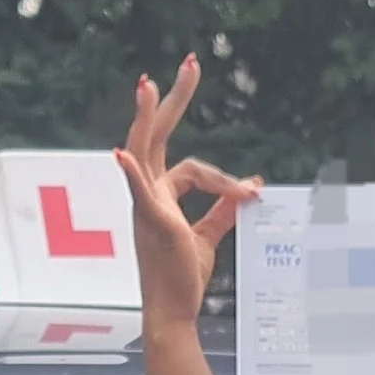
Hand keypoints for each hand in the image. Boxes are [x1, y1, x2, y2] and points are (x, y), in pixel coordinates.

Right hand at [115, 57, 260, 327]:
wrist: (173, 311)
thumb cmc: (183, 278)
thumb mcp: (207, 238)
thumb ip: (224, 210)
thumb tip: (251, 187)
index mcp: (161, 198)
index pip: (193, 170)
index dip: (225, 179)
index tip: (253, 190)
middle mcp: (148, 195)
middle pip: (158, 137)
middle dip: (174, 99)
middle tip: (191, 63)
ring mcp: (146, 206)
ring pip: (144, 151)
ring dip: (147, 117)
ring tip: (148, 85)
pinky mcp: (153, 221)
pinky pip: (138, 191)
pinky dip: (130, 172)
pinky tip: (122, 154)